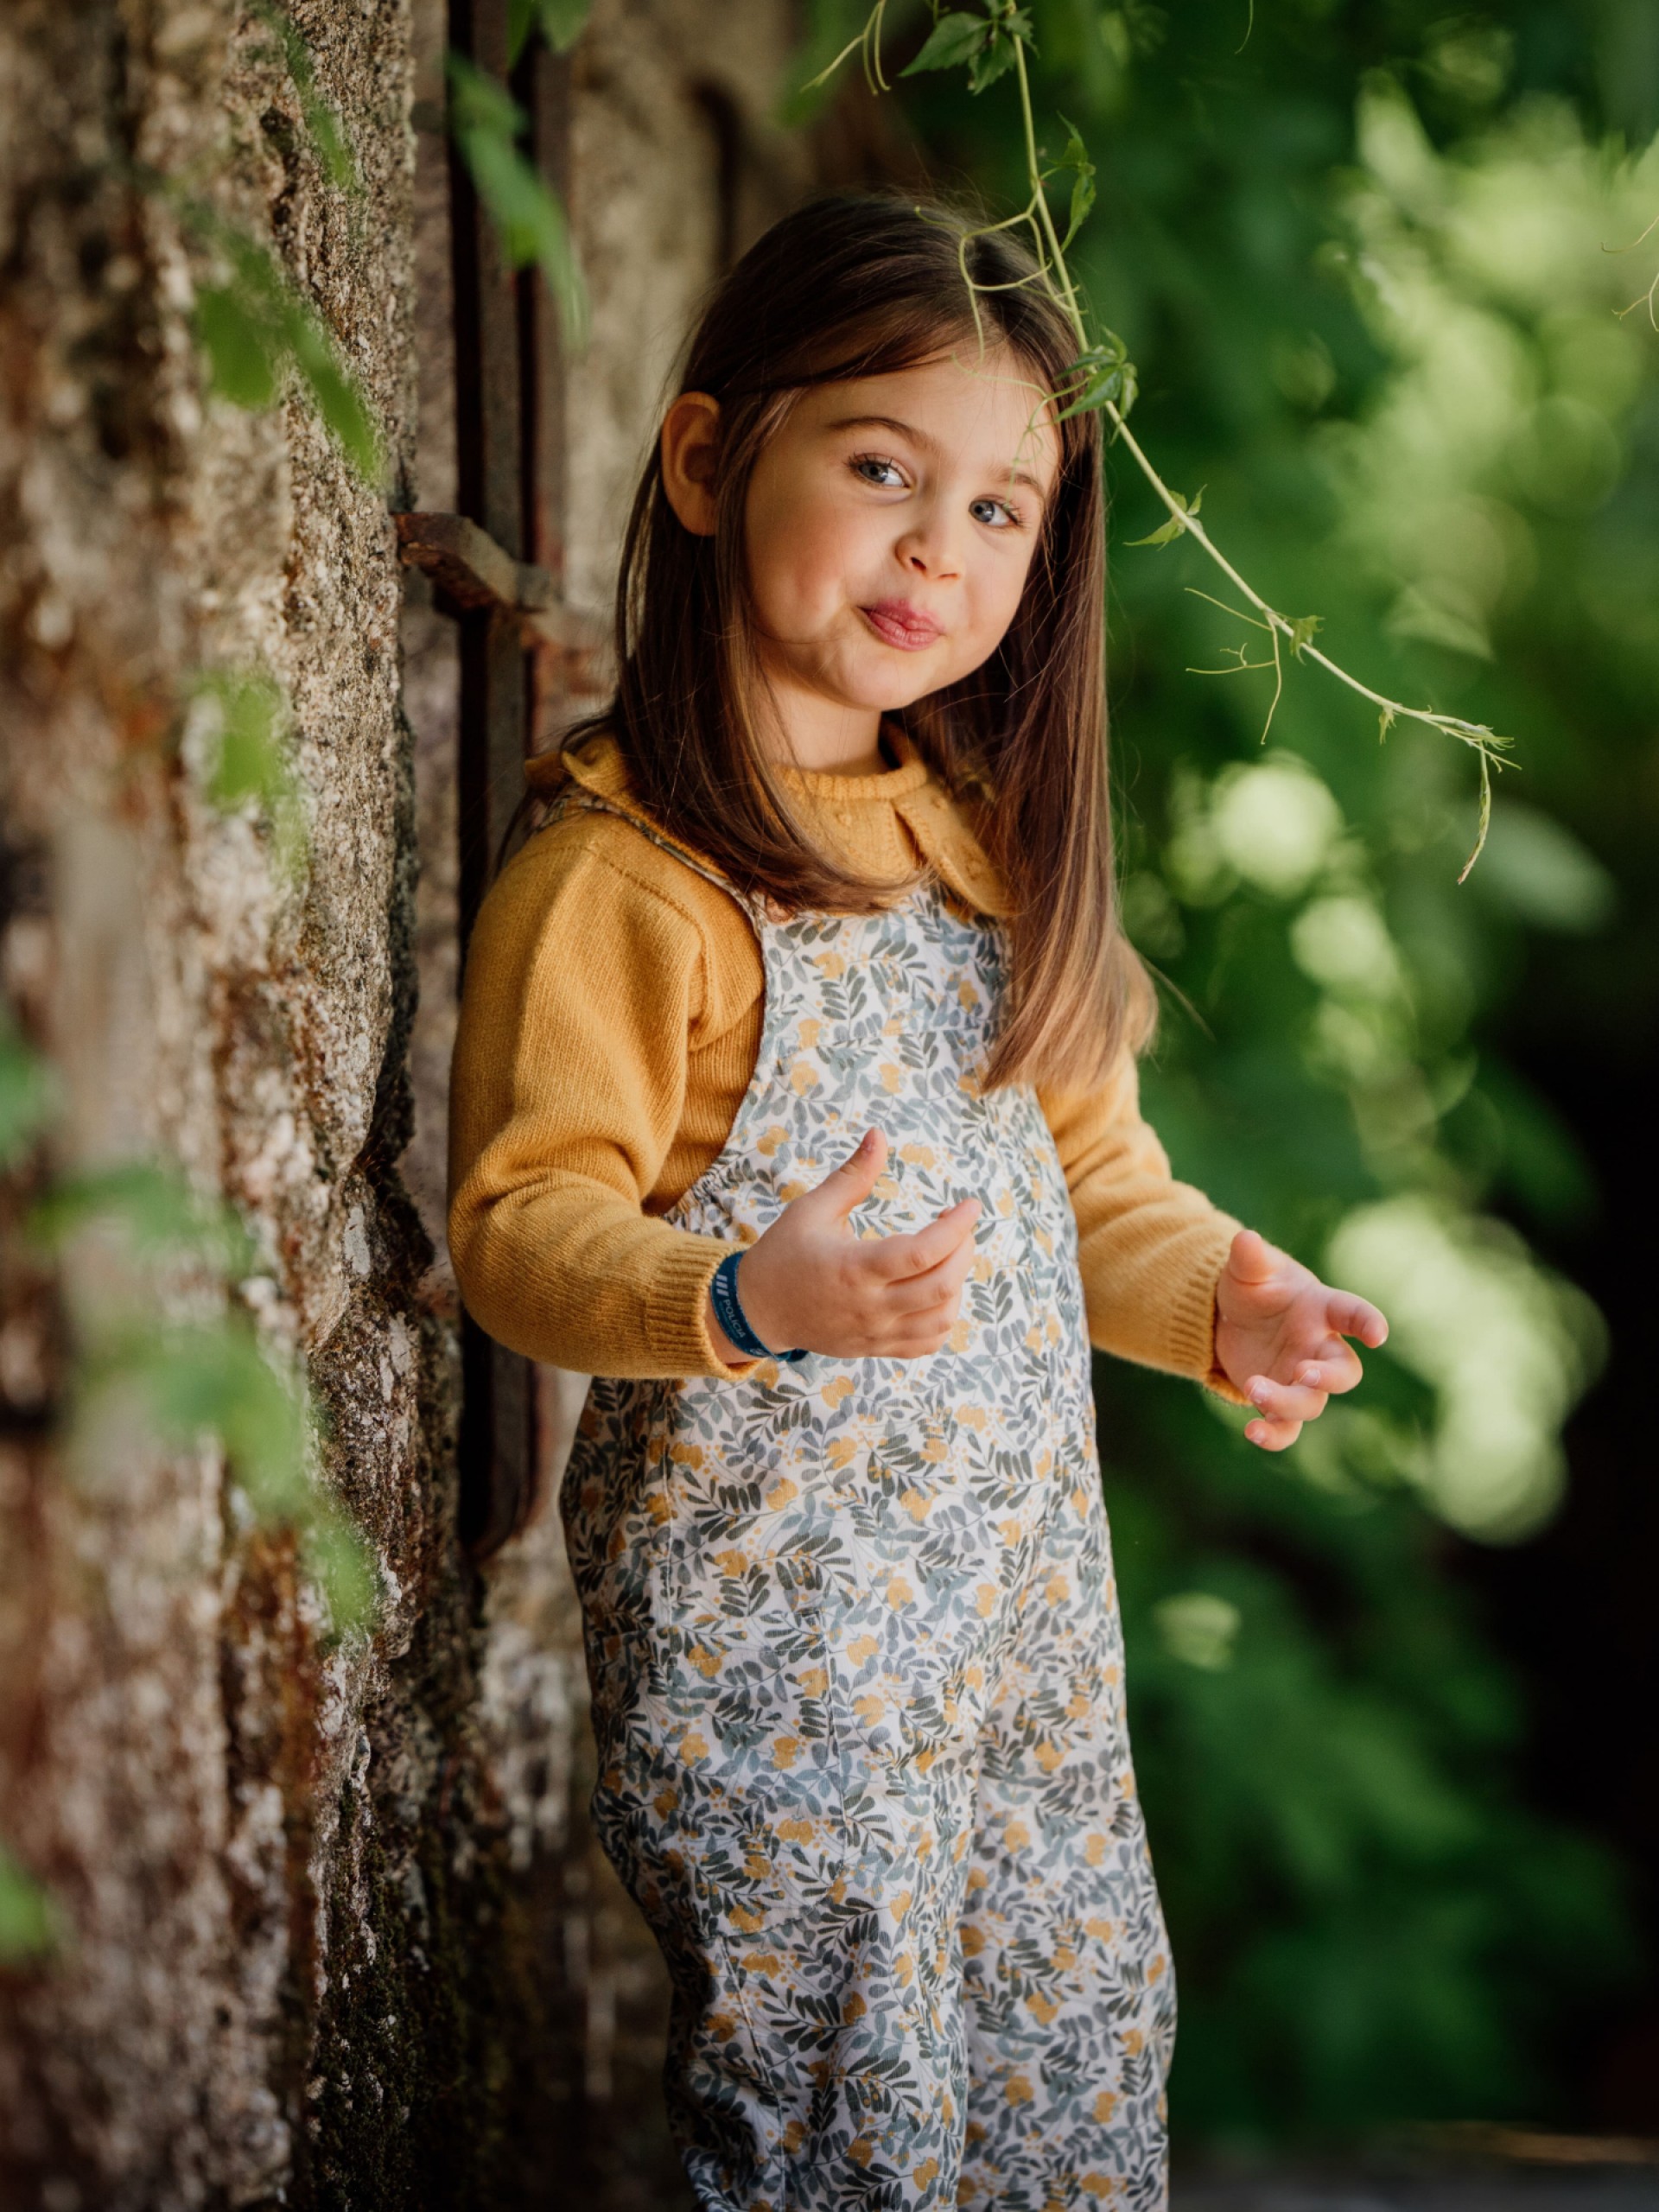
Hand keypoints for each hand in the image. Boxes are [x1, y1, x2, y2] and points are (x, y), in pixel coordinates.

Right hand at [706, 1129, 980, 1363]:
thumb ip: (852, 1175)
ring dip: (957, 1284)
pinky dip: (944, 1317)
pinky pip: (927, 1344)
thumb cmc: (785, 1254)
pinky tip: (936, 1290)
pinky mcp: (876, 1347)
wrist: (759, 1309)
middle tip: (958, 1226)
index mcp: (855, 1268)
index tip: (969, 1205)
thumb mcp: (812, 1208)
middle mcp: (870, 1306)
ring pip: (941, 1319)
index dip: (956, 1227)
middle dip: (964, 1250)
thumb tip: (879, 1134)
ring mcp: (875, 1332)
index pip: (923, 1252)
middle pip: (942, 1286)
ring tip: (947, 1256)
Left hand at [1214, 1228, 1387, 1451]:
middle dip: (1329, 1377)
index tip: (1378, 1334)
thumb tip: (1244, 1238)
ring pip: (1312, 1404)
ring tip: (1254, 1388)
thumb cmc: (1253, 1287)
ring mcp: (1301, 1379)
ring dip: (1287, 1402)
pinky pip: (1286, 1428)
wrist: (1231, 1318)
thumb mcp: (1248, 1269)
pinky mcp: (1279, 1403)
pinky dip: (1274, 1436)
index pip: (1353, 1313)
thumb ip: (1250, 1258)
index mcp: (1321, 1309)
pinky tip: (1252, 1433)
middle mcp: (1319, 1348)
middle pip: (1343, 1372)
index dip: (1368, 1323)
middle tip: (1303, 1373)